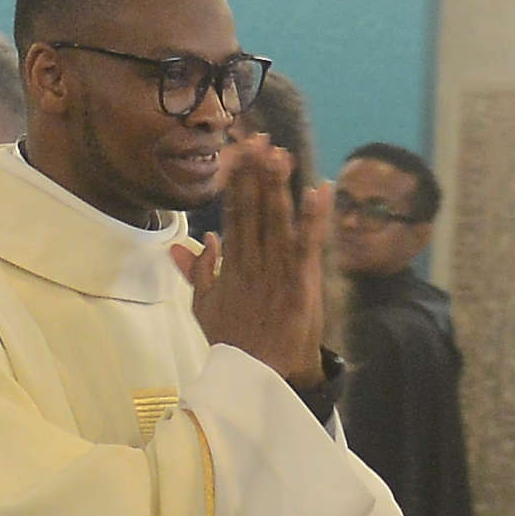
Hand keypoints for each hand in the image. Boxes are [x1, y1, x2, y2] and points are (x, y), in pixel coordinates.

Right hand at [187, 141, 329, 385]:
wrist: (259, 377)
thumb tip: (195, 239)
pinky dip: (314, 219)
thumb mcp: (205, 308)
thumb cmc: (234, 342)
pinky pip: (308, 246)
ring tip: (281, 154)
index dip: (239, 182)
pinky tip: (319, 190)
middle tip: (259, 138)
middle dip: (257, 174)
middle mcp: (253, 262)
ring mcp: (277, 272)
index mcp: (232, 265)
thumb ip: (198, 272)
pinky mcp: (301, 284)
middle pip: (254, 210)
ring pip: (278, 221)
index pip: (235, 214)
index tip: (241, 152)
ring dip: (280, 186)